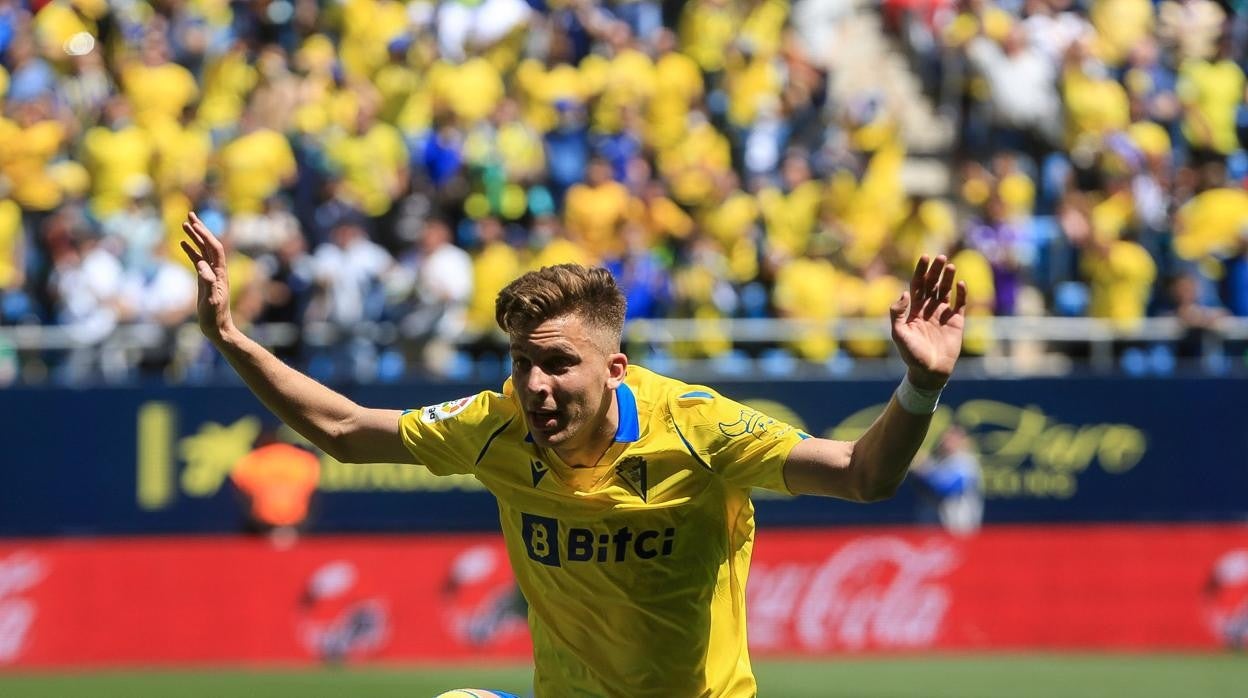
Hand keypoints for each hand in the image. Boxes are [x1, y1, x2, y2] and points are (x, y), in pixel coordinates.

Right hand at [180, 211, 234, 343]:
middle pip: (210, 244)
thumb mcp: (210, 300)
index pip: (214, 248)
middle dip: (201, 229)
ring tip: (185, 224)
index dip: (206, 235)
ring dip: (195, 237)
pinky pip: (197, 260)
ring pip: (203, 250)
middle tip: (190, 215)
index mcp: (220, 273)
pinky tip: (183, 243)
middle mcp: (217, 270)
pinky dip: (191, 250)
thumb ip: (207, 283)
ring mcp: (211, 274)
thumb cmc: (214, 316)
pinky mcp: (204, 279)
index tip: (195, 223)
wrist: (217, 328)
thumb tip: (201, 265)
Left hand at [889, 255, 966, 390]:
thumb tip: (904, 293)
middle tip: (941, 257)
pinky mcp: (956, 321)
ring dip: (948, 278)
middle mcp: (928, 309)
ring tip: (951, 266)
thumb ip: (898, 314)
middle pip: (932, 284)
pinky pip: (960, 304)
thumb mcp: (899, 334)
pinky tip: (961, 284)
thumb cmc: (912, 355)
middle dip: (936, 271)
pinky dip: (962, 294)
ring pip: (946, 291)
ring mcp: (942, 314)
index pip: (917, 285)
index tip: (925, 257)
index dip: (920, 270)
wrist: (930, 371)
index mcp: (914, 310)